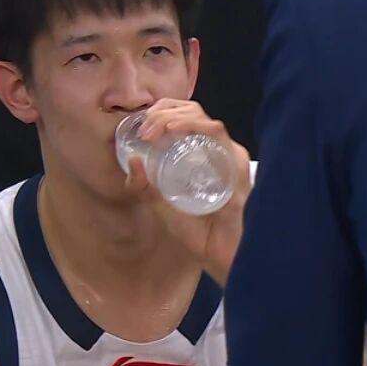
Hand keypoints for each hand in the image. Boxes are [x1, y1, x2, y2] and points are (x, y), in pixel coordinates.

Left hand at [123, 99, 250, 284]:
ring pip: (202, 116)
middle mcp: (216, 148)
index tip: (140, 128)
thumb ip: (145, 187)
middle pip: (192, 110)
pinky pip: (216, 132)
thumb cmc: (198, 231)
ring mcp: (227, 153)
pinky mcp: (234, 162)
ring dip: (173, 117)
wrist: (220, 255)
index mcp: (200, 152)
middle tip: (145, 130)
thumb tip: (132, 160)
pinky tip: (174, 129)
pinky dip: (192, 125)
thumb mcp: (162, 205)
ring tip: (155, 129)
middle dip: (162, 112)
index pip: (183, 116)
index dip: (159, 113)